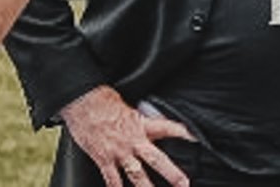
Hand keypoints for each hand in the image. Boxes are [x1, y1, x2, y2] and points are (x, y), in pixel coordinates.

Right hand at [60, 86, 194, 186]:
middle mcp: (132, 141)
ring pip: (137, 176)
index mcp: (141, 125)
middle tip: (184, 184)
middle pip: (157, 160)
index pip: (168, 128)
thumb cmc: (102, 101)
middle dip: (172, 174)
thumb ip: (139, 117)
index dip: (184, 133)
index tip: (197, 139)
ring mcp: (118, 153)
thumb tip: (149, 117)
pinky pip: (112, 180)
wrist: (81, 102)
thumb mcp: (127, 105)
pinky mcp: (103, 160)